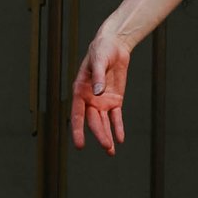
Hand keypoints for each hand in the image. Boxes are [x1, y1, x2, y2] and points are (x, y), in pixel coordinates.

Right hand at [71, 19, 132, 152]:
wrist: (114, 46)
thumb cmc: (101, 50)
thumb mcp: (99, 61)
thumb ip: (99, 77)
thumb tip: (99, 93)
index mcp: (80, 90)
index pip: (77, 114)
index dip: (78, 130)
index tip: (79, 145)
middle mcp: (89, 99)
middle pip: (93, 121)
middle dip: (99, 134)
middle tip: (106, 147)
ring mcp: (102, 101)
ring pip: (104, 122)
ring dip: (107, 135)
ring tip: (110, 151)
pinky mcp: (115, 100)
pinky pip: (116, 117)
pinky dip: (118, 127)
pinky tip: (120, 139)